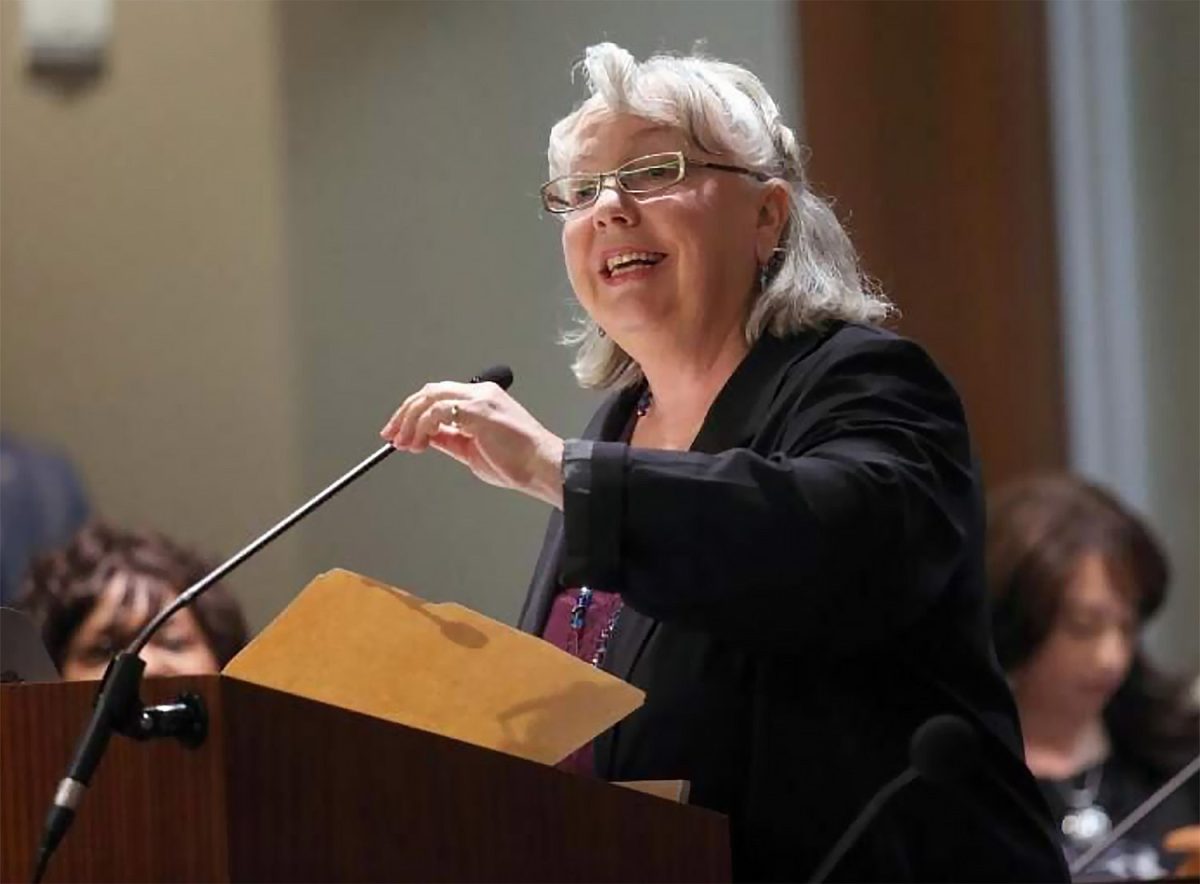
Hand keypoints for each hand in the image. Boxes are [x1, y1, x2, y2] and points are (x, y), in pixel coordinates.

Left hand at [380, 381, 564, 508]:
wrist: (542, 467)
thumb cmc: (518, 462)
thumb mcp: (472, 450)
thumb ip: (450, 438)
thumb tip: (426, 436)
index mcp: (482, 398)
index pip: (438, 395)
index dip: (413, 411)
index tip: (398, 430)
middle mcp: (481, 392)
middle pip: (429, 391)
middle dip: (404, 413)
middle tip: (391, 435)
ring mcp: (480, 399)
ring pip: (430, 398)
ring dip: (410, 422)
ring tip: (404, 443)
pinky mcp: (479, 410)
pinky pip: (439, 411)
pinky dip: (423, 426)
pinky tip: (420, 443)